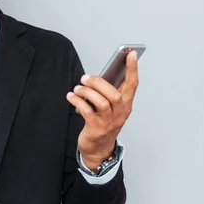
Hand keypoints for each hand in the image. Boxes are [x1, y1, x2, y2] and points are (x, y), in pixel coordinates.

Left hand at [66, 50, 138, 169]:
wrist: (98, 150)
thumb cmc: (103, 124)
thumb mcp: (111, 109)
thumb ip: (108, 93)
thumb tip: (99, 76)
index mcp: (126, 105)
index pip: (133, 84)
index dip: (132, 68)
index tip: (131, 53)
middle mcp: (120, 113)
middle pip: (114, 93)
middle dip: (99, 82)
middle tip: (85, 78)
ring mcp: (109, 122)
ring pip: (101, 102)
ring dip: (86, 92)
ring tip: (77, 88)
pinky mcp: (96, 128)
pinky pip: (86, 111)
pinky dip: (77, 101)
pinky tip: (71, 96)